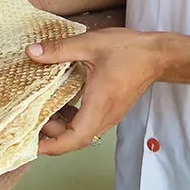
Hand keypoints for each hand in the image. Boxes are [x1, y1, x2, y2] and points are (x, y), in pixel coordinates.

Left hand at [27, 28, 163, 154]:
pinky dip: (73, 120)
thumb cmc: (128, 51)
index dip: (54, 145)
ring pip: (83, 133)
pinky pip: (89, 124)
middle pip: (76, 139)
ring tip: (43, 112)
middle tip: (32, 119)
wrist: (157, 55)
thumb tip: (32, 52)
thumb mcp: (89, 44)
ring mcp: (110, 115)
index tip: (35, 144)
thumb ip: (59, 50)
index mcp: (99, 105)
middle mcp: (106, 116)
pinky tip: (62, 104)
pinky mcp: (112, 110)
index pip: (75, 138)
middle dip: (52, 135)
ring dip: (62, 128)